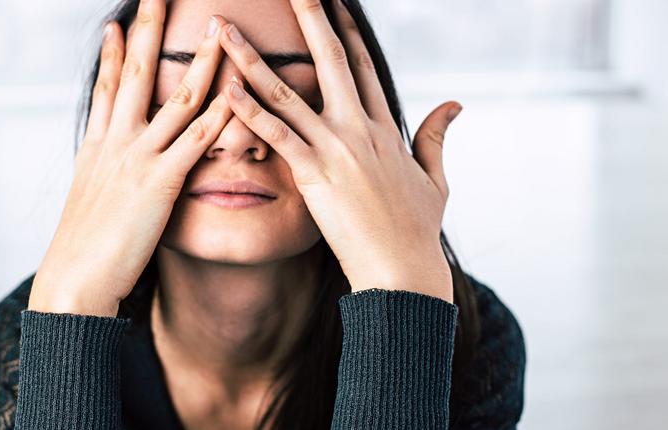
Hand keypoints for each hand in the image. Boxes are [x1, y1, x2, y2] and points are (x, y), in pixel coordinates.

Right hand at [28, 1, 231, 315]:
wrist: (75, 280)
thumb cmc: (84, 250)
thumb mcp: (89, 202)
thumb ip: (104, 177)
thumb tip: (107, 168)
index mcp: (98, 147)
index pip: (108, 88)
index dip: (115, 53)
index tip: (121, 23)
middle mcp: (116, 143)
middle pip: (136, 75)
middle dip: (149, 31)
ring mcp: (138, 159)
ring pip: (175, 98)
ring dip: (200, 62)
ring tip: (217, 29)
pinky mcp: (160, 183)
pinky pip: (196, 141)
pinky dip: (218, 115)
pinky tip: (236, 92)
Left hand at [214, 0, 460, 301]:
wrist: (404, 270)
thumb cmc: (416, 231)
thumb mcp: (434, 179)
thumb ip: (436, 137)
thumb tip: (454, 103)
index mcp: (385, 129)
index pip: (363, 67)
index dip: (345, 32)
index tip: (332, 3)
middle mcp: (360, 128)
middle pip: (330, 60)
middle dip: (310, 18)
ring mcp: (337, 148)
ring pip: (289, 92)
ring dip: (253, 59)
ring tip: (225, 30)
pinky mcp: (315, 174)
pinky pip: (278, 135)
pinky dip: (250, 111)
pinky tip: (226, 88)